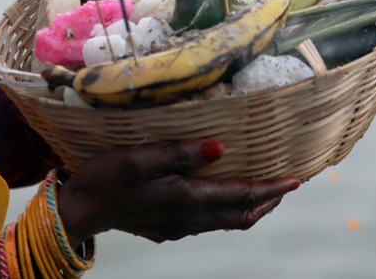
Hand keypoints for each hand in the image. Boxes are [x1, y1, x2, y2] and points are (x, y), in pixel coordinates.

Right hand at [57, 139, 299, 243]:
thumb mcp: (137, 158)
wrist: (79, 209)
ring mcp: (179, 226)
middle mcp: (188, 218)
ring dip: (250, 204)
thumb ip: (178, 153)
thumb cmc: (105, 178)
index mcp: (185, 200)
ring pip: (227, 221)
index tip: (296, 179)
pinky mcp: (168, 227)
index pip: (240, 196)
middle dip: (267, 200)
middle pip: (241, 215)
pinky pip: (210, 220)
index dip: (271, 189)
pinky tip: (223, 191)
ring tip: (264, 185)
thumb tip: (220, 147)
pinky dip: (228, 206)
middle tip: (287, 182)